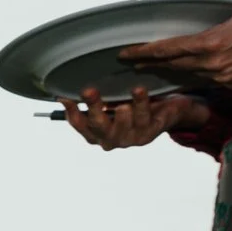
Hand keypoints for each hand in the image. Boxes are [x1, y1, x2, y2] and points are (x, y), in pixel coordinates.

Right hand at [59, 84, 214, 150]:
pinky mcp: (149, 134)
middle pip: (98, 126)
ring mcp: (130, 139)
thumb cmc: (135, 107)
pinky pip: (144, 117)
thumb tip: (62, 96)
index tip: (66, 96)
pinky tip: (139, 90)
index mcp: (97, 134)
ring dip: (122, 112)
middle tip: (89, 90)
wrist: (169, 113)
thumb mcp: (111, 103)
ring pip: (122, 124)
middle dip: (94, 108)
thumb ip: (92, 103)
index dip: (72, 112)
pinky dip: (141, 102)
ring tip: (124, 100)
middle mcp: (111, 140)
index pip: (80, 125)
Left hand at [117, 0, 231, 90]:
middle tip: (127, 60)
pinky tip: (181, 69)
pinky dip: (190, 74)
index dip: (144, 52)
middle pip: (175, 67)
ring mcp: (230, 78)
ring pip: (190, 75)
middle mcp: (219, 66)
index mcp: (217, 43)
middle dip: (150, 64)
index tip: (124, 52)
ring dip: (169, 71)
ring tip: (148, 66)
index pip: (170, 50)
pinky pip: (207, 79)